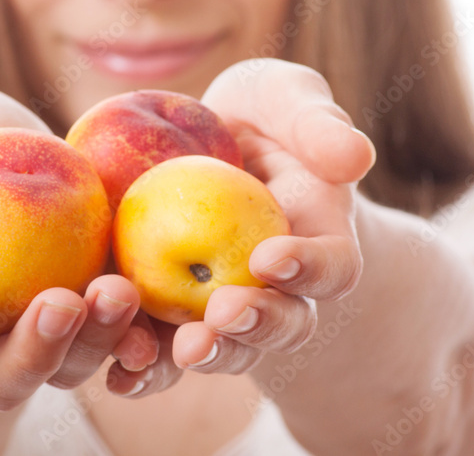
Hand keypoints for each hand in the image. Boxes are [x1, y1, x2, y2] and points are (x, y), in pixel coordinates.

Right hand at [0, 87, 178, 407]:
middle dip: (30, 354)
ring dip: (95, 342)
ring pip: (69, 370)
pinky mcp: (110, 317)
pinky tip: (161, 319)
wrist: (49, 142)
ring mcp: (56, 333)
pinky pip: (127, 344)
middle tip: (59, 303)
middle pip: (0, 379)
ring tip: (119, 289)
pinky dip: (143, 339)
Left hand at [171, 60, 374, 373]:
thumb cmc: (259, 115)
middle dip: (256, 326)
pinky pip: (165, 350)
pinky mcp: (174, 316)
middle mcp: (281, 288)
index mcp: (320, 239)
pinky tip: (117, 376)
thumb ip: (316, 121)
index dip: (309, 268)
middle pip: (283, 324)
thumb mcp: (285, 97)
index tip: (270, 257)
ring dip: (204, 354)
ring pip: (226, 347)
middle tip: (221, 314)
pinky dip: (145, 367)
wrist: (206, 141)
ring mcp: (227, 308)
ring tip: (176, 350)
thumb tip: (355, 156)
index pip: (332, 266)